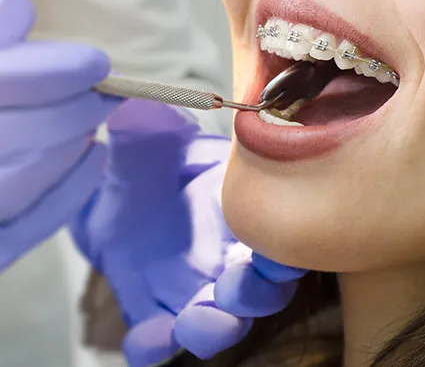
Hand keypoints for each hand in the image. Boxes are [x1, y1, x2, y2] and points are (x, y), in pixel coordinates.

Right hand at [0, 0, 119, 269]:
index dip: (49, 73)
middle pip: (11, 134)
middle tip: (111, 92)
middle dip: (74, 109)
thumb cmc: (0, 108)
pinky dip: (69, 191)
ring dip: (71, 145)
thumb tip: (19, 3)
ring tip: (96, 120)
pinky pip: (26, 228)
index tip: (98, 63)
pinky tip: (98, 156)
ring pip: (17, 183)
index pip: (0, 84)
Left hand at [71, 99, 306, 366]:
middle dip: (256, 293)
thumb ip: (151, 125)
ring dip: (215, 328)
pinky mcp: (154, 307)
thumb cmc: (143, 157)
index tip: (279, 247)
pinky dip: (156, 345)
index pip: (280, 230)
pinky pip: (160, 340)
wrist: (108, 190)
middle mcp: (226, 252)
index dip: (288, 244)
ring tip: (193, 321)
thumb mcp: (146, 136)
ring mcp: (191, 285)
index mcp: (238, 206)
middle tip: (235, 285)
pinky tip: (145, 338)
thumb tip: (143, 108)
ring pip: (220, 321)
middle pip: (261, 288)